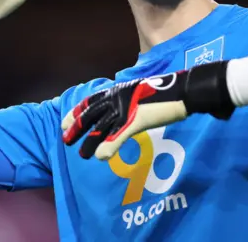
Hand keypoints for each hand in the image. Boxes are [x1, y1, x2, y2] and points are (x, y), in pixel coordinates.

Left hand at [61, 61, 234, 160]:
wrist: (184, 90)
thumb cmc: (165, 93)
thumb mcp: (141, 95)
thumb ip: (129, 105)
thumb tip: (122, 115)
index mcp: (118, 91)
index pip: (91, 101)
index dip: (77, 112)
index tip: (64, 123)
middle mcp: (118, 97)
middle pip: (92, 114)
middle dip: (77, 128)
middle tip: (65, 141)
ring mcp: (127, 108)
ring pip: (102, 127)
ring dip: (90, 142)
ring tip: (82, 155)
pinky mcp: (137, 119)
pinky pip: (119, 135)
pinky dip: (109, 146)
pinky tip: (101, 157)